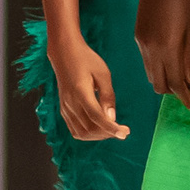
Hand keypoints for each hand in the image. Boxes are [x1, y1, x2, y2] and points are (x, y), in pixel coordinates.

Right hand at [45, 24, 125, 141]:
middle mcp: (70, 103)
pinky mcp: (64, 110)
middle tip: (122, 130)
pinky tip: (99, 128)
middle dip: (108, 133)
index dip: (111, 128)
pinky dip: (88, 134)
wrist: (65, 53)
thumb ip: (108, 96)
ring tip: (112, 129)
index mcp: (81, 92)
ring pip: (81, 133)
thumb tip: (112, 118)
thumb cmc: (86, 60)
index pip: (97, 117)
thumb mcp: (103, 73)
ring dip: (98, 136)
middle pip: (90, 129)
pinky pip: (75, 129)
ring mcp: (65, 107)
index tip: (125, 133)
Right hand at [135, 0, 189, 113]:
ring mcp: (142, 43)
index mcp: (167, 48)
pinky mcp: (138, 35)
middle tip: (189, 89)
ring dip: (165, 80)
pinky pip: (147, 61)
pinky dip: (158, 67)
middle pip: (159, 84)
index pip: (176, 83)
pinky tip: (170, 59)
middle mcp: (150, 49)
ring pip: (151, 74)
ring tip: (181, 75)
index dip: (185, 98)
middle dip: (174, 92)